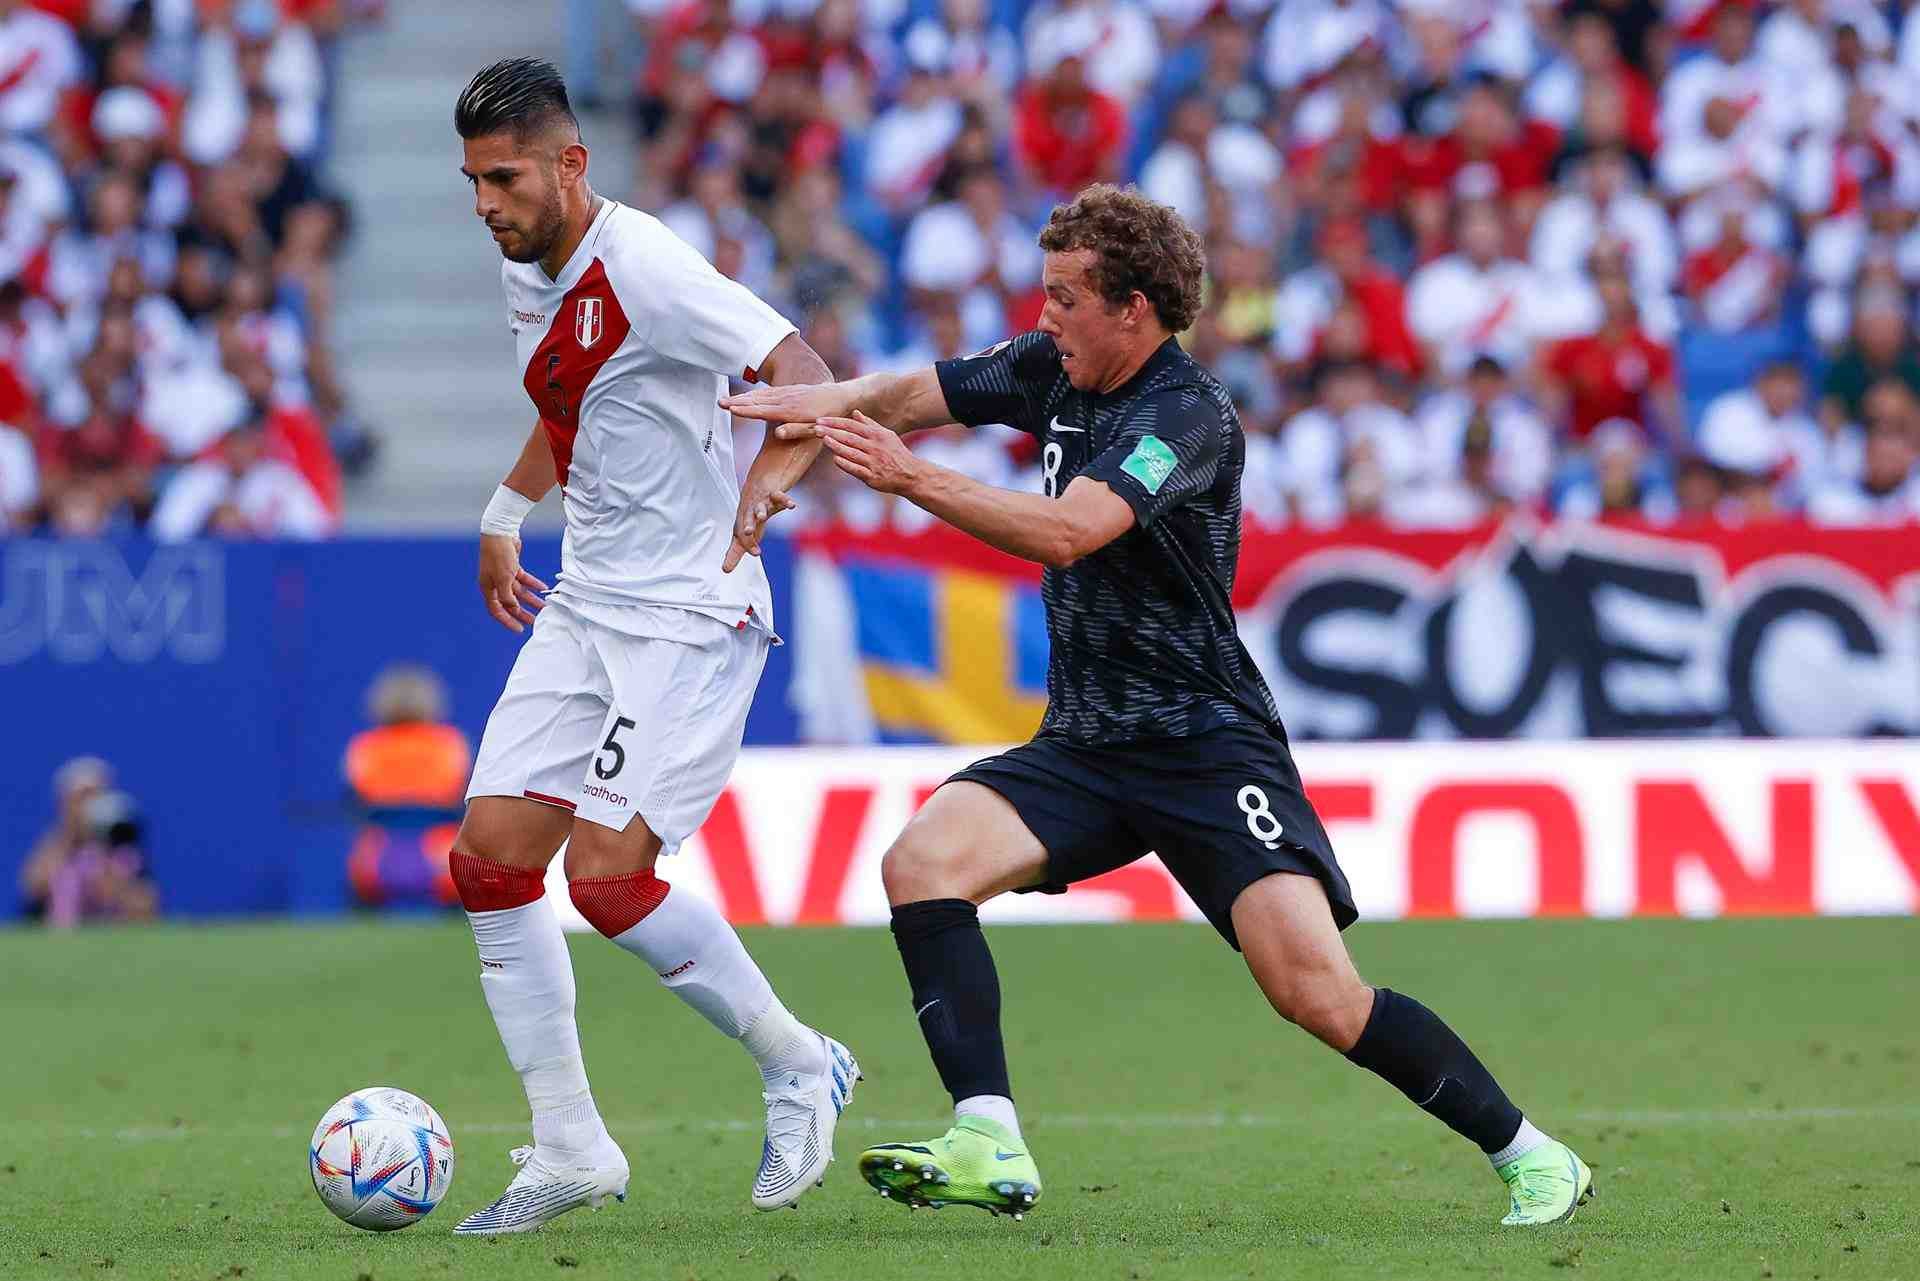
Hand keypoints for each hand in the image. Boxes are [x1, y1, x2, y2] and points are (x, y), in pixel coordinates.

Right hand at [479, 533, 548, 632]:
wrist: (500, 532)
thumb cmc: (497, 554)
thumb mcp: (503, 578)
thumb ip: (507, 595)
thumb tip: (513, 607)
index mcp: (488, 588)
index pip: (497, 610)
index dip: (508, 620)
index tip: (519, 629)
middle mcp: (495, 583)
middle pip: (510, 603)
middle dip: (522, 612)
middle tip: (535, 621)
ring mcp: (504, 575)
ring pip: (519, 592)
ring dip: (531, 599)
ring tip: (544, 606)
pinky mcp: (512, 567)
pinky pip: (524, 580)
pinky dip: (533, 584)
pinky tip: (543, 588)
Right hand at [719, 381, 851, 424]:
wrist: (838, 396)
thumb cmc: (828, 418)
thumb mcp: (816, 427)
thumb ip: (797, 431)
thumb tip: (777, 434)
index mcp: (792, 411)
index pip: (765, 411)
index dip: (748, 410)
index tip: (732, 409)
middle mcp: (786, 400)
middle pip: (757, 401)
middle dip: (738, 402)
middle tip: (720, 403)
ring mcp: (785, 394)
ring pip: (759, 396)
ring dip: (741, 398)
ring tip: (723, 402)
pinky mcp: (786, 392)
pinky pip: (765, 393)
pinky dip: (751, 395)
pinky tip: (741, 398)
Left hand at [723, 484, 796, 571]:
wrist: (758, 485)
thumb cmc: (749, 514)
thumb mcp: (742, 533)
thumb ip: (735, 552)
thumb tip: (725, 570)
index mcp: (742, 523)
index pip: (743, 535)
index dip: (748, 544)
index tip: (757, 553)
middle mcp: (750, 513)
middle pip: (747, 519)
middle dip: (748, 525)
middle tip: (748, 532)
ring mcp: (762, 502)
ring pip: (760, 507)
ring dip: (760, 511)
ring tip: (762, 517)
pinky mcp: (774, 495)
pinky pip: (779, 497)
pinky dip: (785, 501)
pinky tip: (791, 506)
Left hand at [815, 411, 925, 494]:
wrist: (910, 474)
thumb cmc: (896, 453)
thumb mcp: (887, 435)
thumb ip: (870, 424)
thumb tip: (855, 412)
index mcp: (876, 435)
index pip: (852, 425)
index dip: (835, 422)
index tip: (820, 420)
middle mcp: (875, 447)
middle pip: (849, 437)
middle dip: (831, 432)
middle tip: (815, 428)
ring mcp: (873, 462)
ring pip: (852, 452)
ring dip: (836, 445)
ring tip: (824, 440)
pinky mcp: (872, 477)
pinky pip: (857, 469)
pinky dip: (846, 464)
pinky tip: (836, 459)